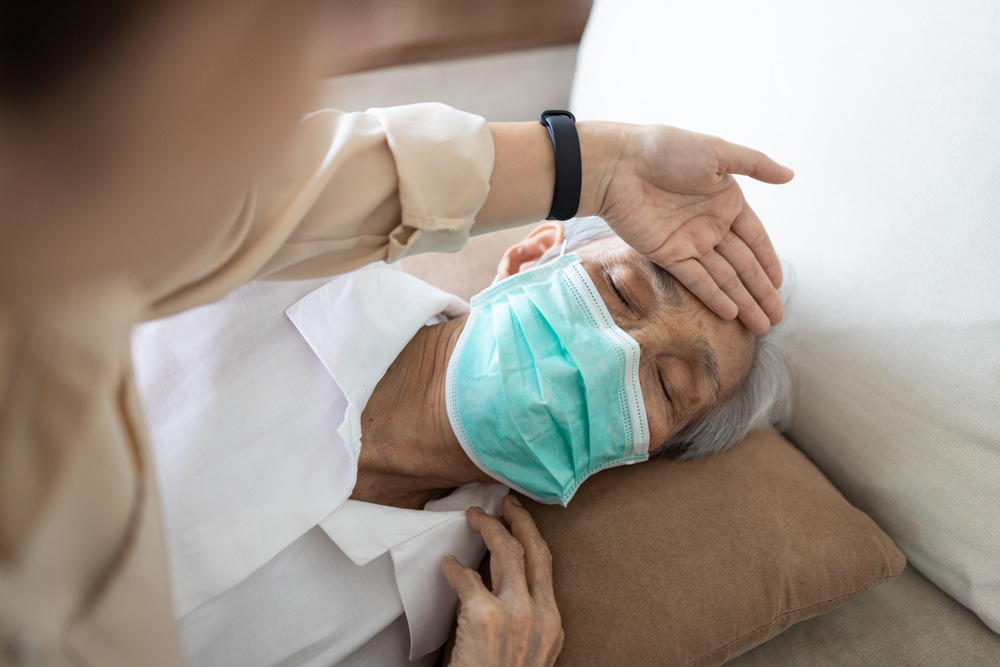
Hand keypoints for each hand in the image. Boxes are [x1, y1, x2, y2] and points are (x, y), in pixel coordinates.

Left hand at [441, 495, 562, 666]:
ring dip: (488, 528)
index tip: (520, 518)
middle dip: (518, 519)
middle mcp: (540, 615)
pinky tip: (446, 565)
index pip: (546, 566)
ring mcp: (514, 613)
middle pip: (532, 550)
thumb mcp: (524, 652)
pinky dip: (453, 567)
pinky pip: (467, 576)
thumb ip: (520, 620)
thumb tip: (495, 586)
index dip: (533, 535)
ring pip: (506, 551)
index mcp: (552, 625)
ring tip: (473, 517)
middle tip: (503, 503)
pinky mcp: (484, 615)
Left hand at [580, 122, 793, 335]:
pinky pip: (696, 280)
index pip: (755, 239)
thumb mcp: (718, 152)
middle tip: (777, 319)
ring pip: (723, 278)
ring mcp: (689, 242)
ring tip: (761, 326)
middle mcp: (710, 226)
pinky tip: (731, 314)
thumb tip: (791, 175)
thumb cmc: (667, 150)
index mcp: (726, 202)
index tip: (779, 285)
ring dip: (742, 302)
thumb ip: (755, 165)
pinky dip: (714, 296)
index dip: (768, 262)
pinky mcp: (667, 255)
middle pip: (742, 265)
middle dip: (760, 292)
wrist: (619, 164)